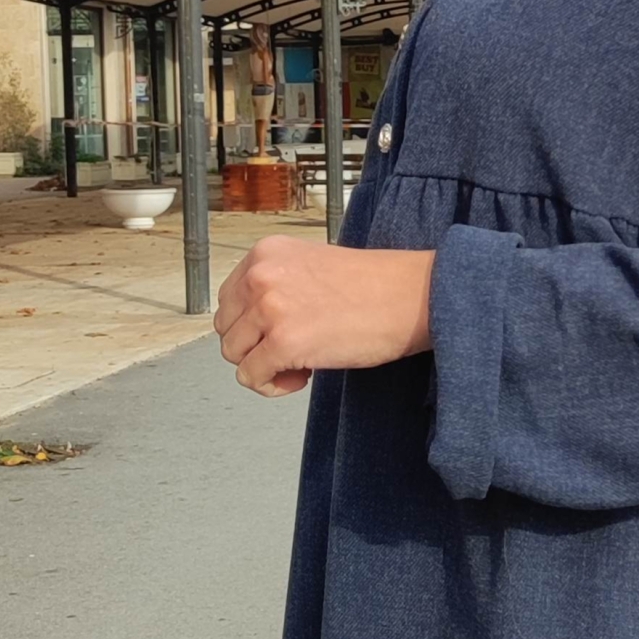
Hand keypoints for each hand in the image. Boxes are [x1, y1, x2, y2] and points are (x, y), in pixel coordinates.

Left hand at [214, 237, 434, 396]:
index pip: (229, 298)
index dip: (251, 323)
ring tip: (300, 363)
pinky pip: (252, 378)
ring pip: (234, 355)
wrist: (411, 297)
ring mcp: (270, 309)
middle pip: (227, 328)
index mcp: (266, 253)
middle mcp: (261, 276)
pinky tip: (303, 376)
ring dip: (264, 366)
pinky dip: (273, 385)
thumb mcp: (310, 266)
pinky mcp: (283, 343)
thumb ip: (277, 284)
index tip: (281, 330)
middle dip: (255, 346)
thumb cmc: (373, 286)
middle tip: (293, 348)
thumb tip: (251, 322)